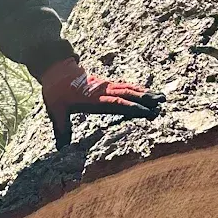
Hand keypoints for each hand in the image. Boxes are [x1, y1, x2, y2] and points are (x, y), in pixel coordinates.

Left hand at [40, 57, 160, 149]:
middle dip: (144, 99)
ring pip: (128, 89)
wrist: (56, 69)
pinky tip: (146, 90)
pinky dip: (137, 88)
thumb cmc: (56, 91)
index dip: (131, 107)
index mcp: (93, 99)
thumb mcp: (56, 109)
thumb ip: (61, 128)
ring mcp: (105, 86)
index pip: (116, 104)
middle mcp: (103, 91)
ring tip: (161, 97)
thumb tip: (60, 148)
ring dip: (145, 93)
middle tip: (161, 104)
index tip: (146, 111)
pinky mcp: (105, 84)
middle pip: (127, 95)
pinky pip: (124, 86)